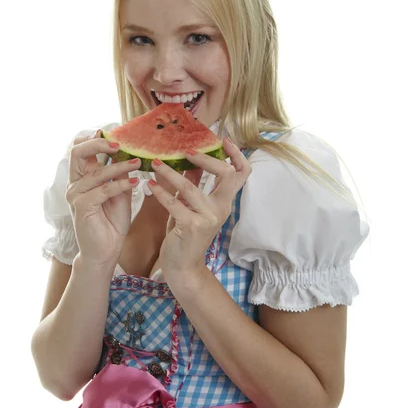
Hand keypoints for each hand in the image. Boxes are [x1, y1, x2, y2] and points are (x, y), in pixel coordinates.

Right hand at [65, 129, 141, 268]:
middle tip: (119, 144)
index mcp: (82, 178)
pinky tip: (136, 182)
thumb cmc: (112, 222)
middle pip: (78, 152)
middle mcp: (75, 184)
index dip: (94, 138)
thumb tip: (129, 154)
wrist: (106, 251)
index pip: (81, 150)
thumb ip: (120, 175)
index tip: (114, 134)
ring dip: (119, 166)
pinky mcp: (82, 206)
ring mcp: (76, 194)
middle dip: (98, 143)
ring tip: (138, 163)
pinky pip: (104, 189)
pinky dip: (121, 184)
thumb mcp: (120, 193)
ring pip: (97, 172)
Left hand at [147, 137, 250, 278]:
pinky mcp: (191, 226)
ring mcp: (208, 218)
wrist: (182, 267)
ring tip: (155, 163)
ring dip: (170, 173)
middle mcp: (221, 209)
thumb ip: (194, 184)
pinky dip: (160, 192)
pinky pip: (174, 203)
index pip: (242, 174)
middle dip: (207, 158)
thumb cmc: (185, 234)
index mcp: (225, 202)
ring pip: (190, 187)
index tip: (224, 140)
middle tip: (186, 150)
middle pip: (226, 174)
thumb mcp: (191, 206)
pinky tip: (149, 185)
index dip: (237, 155)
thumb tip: (190, 159)